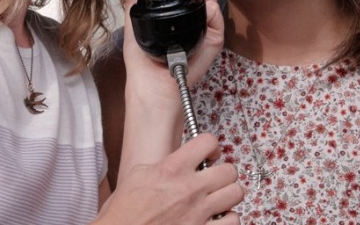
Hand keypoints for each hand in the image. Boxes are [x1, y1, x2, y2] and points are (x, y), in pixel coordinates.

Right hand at [95, 133, 242, 224]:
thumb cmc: (123, 213)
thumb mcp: (137, 176)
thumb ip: (161, 165)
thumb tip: (173, 161)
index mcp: (171, 170)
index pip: (207, 142)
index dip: (211, 145)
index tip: (209, 153)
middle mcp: (189, 189)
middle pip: (229, 170)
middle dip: (224, 172)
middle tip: (216, 176)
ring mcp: (198, 213)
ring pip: (236, 194)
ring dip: (229, 195)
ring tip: (219, 197)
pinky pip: (233, 221)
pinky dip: (229, 219)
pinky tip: (218, 218)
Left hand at [122, 0, 224, 110]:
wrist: (152, 82)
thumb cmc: (142, 57)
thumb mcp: (133, 18)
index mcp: (175, 6)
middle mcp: (192, 12)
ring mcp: (204, 23)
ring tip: (185, 2)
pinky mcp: (214, 36)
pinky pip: (217, 13)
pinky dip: (209, 9)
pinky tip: (198, 14)